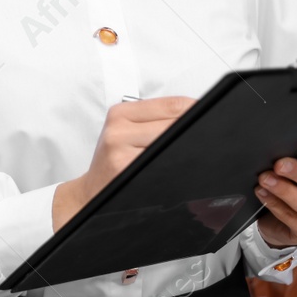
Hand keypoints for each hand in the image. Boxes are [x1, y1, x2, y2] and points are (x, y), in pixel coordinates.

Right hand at [53, 97, 193, 230]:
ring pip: (170, 145)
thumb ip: (154, 119)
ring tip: (188, 154)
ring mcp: (122, 155)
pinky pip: (163, 167)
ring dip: (186, 150)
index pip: (171, 105)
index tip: (206, 114)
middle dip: (192, 131)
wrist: (90, 191)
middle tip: (203, 137)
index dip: (194, 109)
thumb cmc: (111, 160)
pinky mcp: (127, 174)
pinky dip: (174, 167)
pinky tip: (174, 168)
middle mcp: (118, 132)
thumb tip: (193, 112)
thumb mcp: (124, 130)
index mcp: (120, 114)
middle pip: (174, 125)